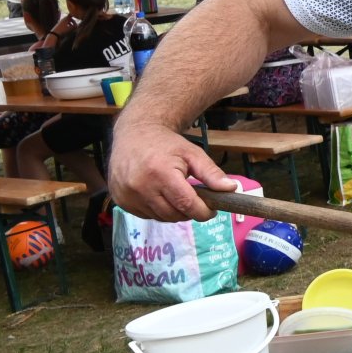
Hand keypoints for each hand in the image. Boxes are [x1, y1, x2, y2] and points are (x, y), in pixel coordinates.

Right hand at [107, 118, 237, 220]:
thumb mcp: (193, 153)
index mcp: (160, 173)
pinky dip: (158, 210)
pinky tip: (160, 195)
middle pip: (174, 215)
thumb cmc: (166, 144)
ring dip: (174, 212)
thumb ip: (211, 173)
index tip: (212, 210)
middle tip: (196, 200)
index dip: (203, 212)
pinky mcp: (120, 200)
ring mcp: (127, 195)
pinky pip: (146, 215)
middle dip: (189, 212)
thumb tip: (231, 189)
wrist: (134, 134)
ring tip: (177, 194)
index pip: (186, 204)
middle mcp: (140, 186)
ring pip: (160, 217)